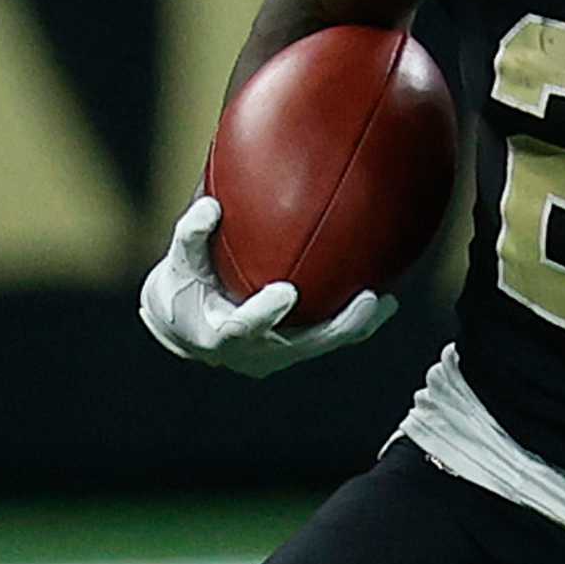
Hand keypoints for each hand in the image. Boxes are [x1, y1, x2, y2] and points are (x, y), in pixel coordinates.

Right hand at [138, 198, 395, 376]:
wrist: (187, 326)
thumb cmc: (183, 287)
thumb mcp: (178, 263)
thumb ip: (191, 235)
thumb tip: (211, 206)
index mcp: (219, 336)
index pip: (243, 329)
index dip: (265, 313)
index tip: (287, 291)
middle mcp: (253, 354)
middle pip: (301, 346)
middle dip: (336, 326)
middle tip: (366, 299)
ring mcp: (277, 357)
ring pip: (322, 346)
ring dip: (356, 327)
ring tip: (386, 302)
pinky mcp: (294, 352)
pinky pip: (327, 339)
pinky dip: (355, 325)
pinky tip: (386, 301)